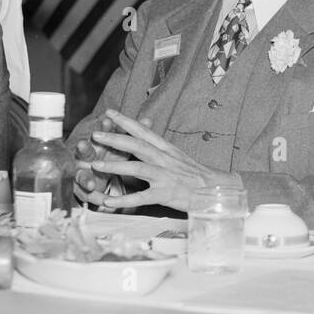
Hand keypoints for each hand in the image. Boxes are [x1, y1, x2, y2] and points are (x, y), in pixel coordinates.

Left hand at [80, 109, 234, 212]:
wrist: (217, 190)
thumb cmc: (196, 176)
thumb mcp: (178, 157)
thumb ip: (160, 149)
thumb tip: (145, 140)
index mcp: (167, 149)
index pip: (144, 131)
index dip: (126, 121)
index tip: (109, 112)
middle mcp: (165, 160)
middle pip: (137, 145)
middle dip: (115, 138)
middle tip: (95, 134)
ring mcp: (166, 176)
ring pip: (138, 167)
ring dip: (116, 165)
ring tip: (95, 165)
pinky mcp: (166, 194)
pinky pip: (142, 197)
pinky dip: (124, 199)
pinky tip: (108, 201)